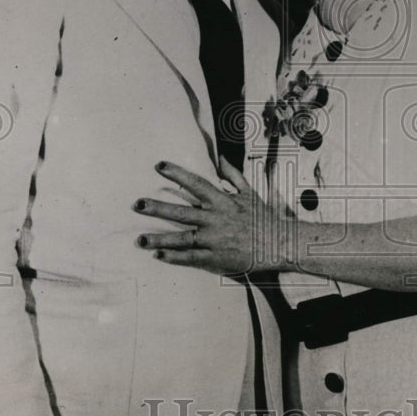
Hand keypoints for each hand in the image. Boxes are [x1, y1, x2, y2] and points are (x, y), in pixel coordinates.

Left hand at [133, 158, 291, 275]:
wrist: (279, 244)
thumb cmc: (263, 218)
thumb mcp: (249, 193)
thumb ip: (233, 175)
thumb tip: (221, 158)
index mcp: (222, 201)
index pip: (195, 183)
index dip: (177, 174)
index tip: (158, 166)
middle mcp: (215, 219)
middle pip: (181, 212)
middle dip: (158, 208)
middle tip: (137, 204)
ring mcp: (214, 239)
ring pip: (182, 238)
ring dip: (160, 239)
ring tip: (140, 239)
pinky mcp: (216, 258)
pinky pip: (192, 258)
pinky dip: (175, 258)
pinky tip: (159, 257)